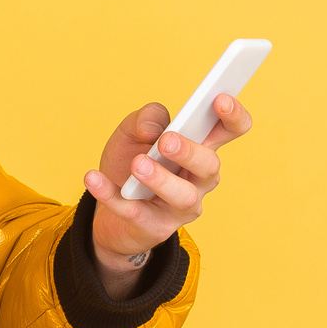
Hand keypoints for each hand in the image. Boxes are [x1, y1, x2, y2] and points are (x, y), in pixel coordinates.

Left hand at [83, 94, 253, 298]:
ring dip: (161, 179)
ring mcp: (181, 207)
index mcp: (200, 147)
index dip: (233, 115)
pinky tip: (93, 178)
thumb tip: (151, 129)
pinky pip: (135, 213)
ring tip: (138, 165)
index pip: (230, 130)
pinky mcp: (155, 227)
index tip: (219, 100)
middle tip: (166, 141)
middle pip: (210, 165)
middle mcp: (198, 179)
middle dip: (190, 152)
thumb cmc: (130, 164)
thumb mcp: (131, 133)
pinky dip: (111, 195)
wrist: (107, 208)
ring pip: (184, 197)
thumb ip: (145, 119)